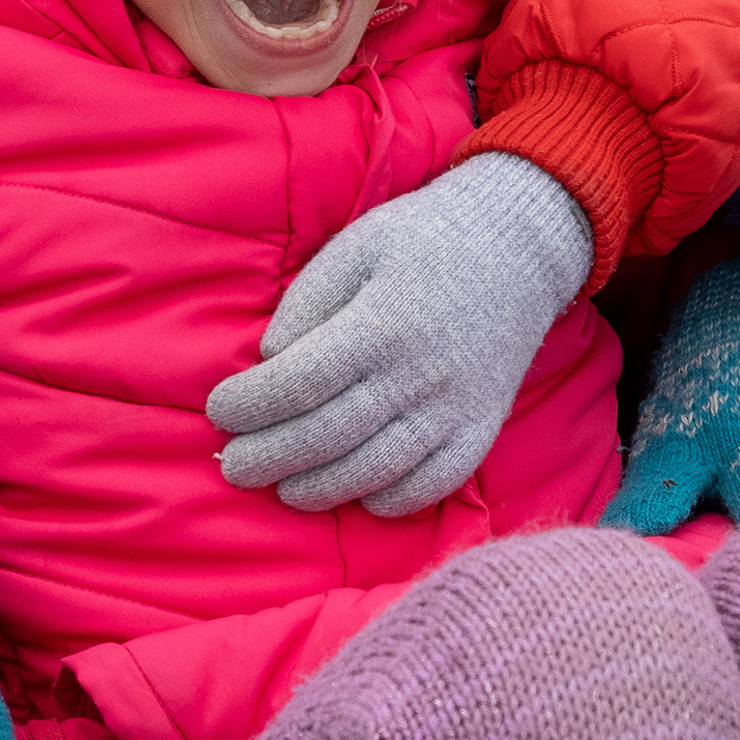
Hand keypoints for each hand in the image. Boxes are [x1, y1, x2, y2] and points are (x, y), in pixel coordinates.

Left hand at [210, 154, 591, 517]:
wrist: (519, 246)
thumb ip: (307, 302)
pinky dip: (390, 499)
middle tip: (235, 466)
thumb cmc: (425, 239)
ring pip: (376, 470)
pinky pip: (433, 484)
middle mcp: (418, 374)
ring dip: (320, 489)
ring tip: (284, 488)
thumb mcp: (356, 246)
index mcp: (381, 324)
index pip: (299, 382)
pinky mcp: (481, 428)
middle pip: (329, 436)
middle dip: (269, 458)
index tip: (220, 410)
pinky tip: (357, 492)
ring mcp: (454, 408)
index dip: (251, 406)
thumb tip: (271, 360)